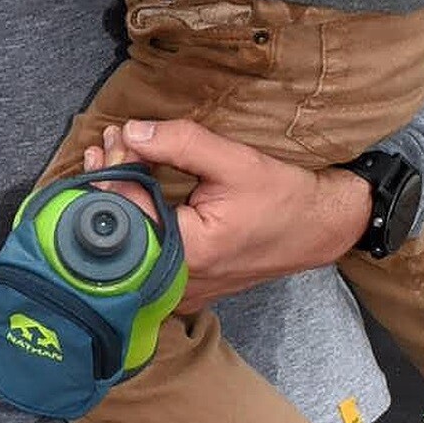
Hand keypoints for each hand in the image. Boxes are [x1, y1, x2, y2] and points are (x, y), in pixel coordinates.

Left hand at [89, 117, 369, 307]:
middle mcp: (178, 280)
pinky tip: (127, 193)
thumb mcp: (236, 161)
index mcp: (188, 251)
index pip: (126, 211)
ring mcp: (180, 290)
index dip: (113, 170)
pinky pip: (146, 255)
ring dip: (117, 201)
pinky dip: (134, 221)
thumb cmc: (284, 198)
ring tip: (109, 160)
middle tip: (105, 145)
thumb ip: (181, 144)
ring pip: (129, 244)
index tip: (111, 140)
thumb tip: (131, 132)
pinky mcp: (184, 287)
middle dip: (109, 182)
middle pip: (121, 230)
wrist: (318, 230)